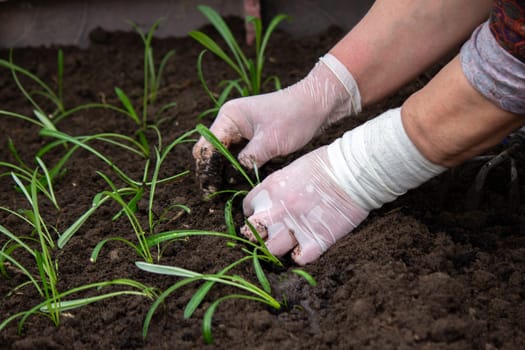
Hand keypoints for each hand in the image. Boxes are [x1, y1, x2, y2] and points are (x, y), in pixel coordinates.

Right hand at [192, 54, 360, 193]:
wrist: (316, 105)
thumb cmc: (294, 118)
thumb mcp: (270, 142)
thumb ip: (248, 160)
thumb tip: (232, 178)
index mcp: (229, 117)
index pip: (207, 146)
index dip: (206, 168)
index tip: (210, 189)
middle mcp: (230, 122)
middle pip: (212, 151)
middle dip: (212, 172)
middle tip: (215, 195)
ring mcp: (240, 130)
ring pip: (223, 155)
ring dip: (225, 172)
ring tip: (225, 192)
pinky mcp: (250, 138)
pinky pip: (237, 155)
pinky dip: (237, 168)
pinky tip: (239, 182)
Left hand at [240, 146, 368, 264]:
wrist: (352, 172)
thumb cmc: (326, 164)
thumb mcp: (292, 169)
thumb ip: (278, 188)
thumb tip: (271, 201)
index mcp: (271, 189)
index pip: (248, 207)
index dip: (254, 212)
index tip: (261, 214)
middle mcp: (278, 210)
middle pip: (252, 233)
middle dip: (258, 234)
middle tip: (268, 233)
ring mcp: (296, 226)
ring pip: (271, 250)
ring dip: (277, 247)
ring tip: (287, 241)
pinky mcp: (316, 240)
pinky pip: (299, 258)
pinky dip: (300, 255)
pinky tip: (305, 247)